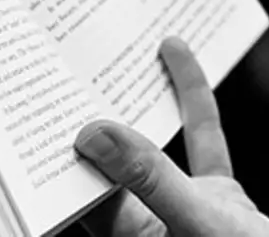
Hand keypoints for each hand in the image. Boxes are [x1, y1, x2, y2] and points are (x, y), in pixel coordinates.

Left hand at [75, 38, 268, 236]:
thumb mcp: (195, 220)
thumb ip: (148, 179)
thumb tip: (94, 134)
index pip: (83, 191)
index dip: (67, 148)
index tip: (52, 98)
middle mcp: (147, 228)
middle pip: (113, 163)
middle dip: (99, 113)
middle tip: (76, 58)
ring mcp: (181, 211)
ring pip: (155, 146)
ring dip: (143, 97)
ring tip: (123, 48)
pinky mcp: (216, 201)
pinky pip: (201, 142)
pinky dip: (193, 99)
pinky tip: (179, 57)